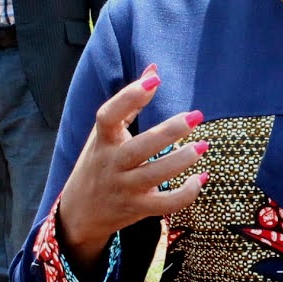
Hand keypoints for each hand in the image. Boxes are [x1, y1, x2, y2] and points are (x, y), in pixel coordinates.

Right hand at [55, 64, 207, 263]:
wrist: (79, 212)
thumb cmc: (98, 163)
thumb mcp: (105, 134)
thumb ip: (129, 103)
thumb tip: (153, 69)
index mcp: (102, 141)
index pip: (108, 116)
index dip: (130, 96)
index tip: (155, 80)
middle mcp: (111, 164)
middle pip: (139, 147)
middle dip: (169, 132)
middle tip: (195, 116)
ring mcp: (123, 188)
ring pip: (154, 176)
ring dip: (181, 161)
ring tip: (203, 145)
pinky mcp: (137, 209)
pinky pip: (164, 205)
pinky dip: (186, 194)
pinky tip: (201, 179)